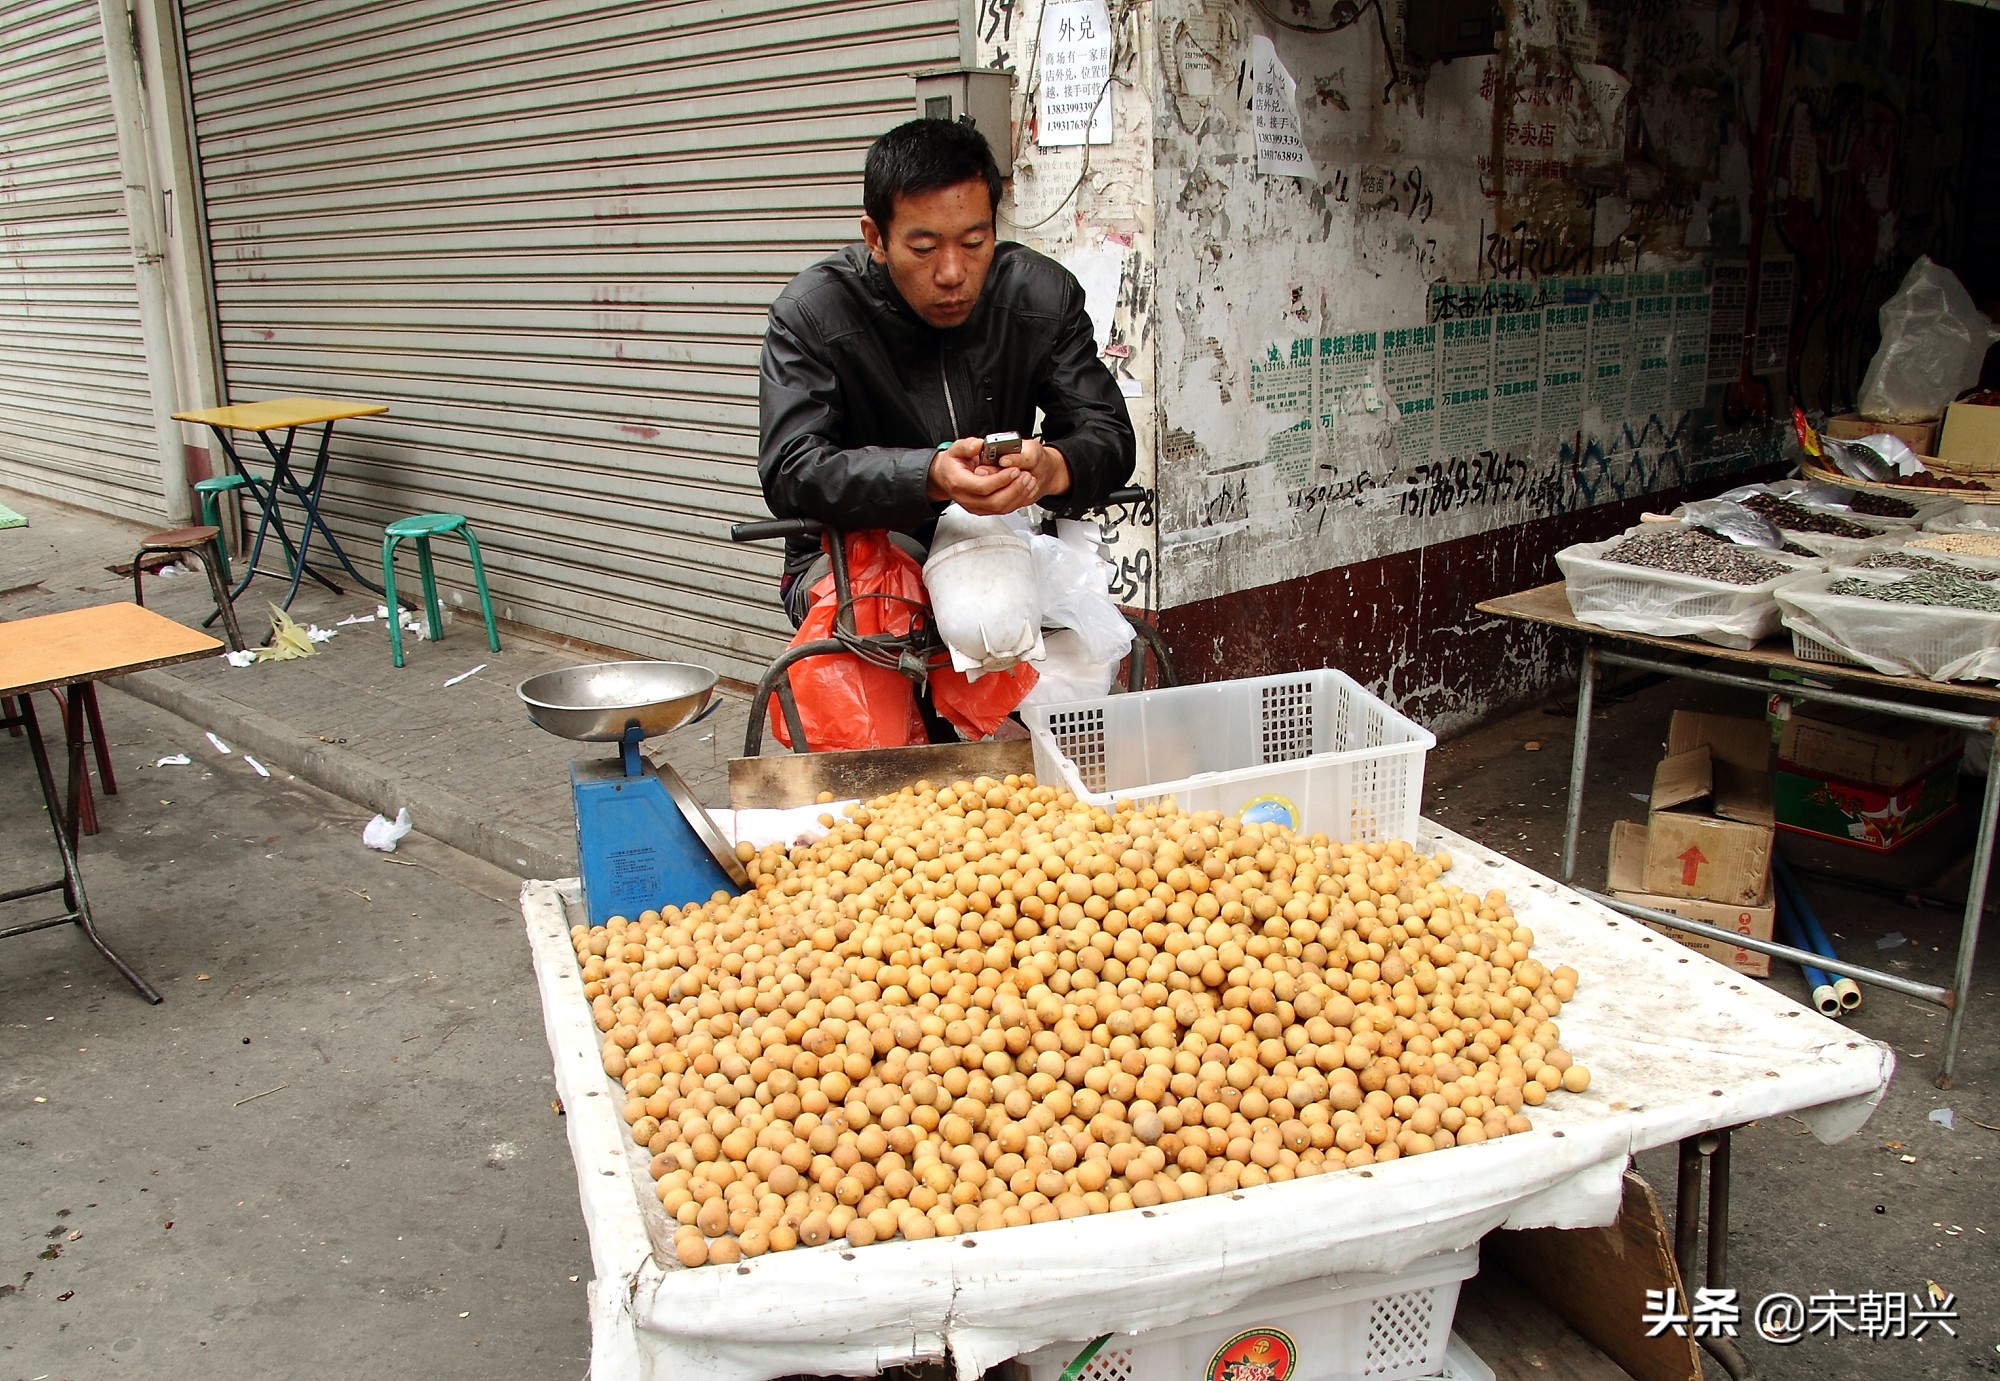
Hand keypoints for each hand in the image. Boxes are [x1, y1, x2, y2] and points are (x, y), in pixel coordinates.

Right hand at [927, 437, 1070, 515]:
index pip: (982, 486)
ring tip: (1029, 481)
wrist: (946, 477)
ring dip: (1018, 496)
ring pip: (1001, 508)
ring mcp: (976, 507)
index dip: (1001, 479)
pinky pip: (1003, 510)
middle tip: (1026, 476)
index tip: (1014, 469)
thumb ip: (967, 446)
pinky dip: (1017, 500)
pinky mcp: (984, 510)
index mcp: (959, 483)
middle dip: (1014, 489)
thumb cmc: (952, 464)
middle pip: (994, 501)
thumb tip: (978, 445)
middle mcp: (967, 498)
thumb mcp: (955, 449)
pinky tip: (1025, 489)